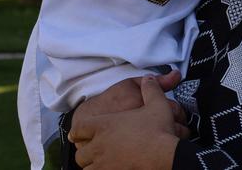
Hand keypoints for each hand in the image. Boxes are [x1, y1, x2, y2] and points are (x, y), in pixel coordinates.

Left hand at [71, 76, 185, 169]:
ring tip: (97, 162)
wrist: (164, 155)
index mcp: (106, 125)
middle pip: (81, 152)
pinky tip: (107, 169)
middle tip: (89, 150)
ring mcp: (104, 163)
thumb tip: (148, 79)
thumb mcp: (157, 104)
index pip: (80, 128)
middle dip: (84, 151)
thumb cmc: (158, 131)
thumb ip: (150, 88)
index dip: (78, 130)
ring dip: (90, 164)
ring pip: (86, 167)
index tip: (77, 133)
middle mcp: (100, 145)